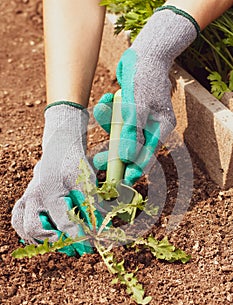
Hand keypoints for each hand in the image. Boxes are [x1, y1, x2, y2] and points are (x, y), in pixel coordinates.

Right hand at [11, 103, 101, 256]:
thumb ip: (91, 204)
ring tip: (61, 241)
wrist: (58, 151)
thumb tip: (102, 227)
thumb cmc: (74, 165)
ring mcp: (26, 199)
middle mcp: (34, 196)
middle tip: (73, 248)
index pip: (63, 220)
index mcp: (51, 189)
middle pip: (35, 228)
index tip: (87, 247)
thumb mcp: (86, 180)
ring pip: (23, 228)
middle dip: (55, 241)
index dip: (77, 237)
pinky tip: (47, 236)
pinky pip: (18, 222)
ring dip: (41, 240)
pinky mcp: (23, 202)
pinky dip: (30, 234)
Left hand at [93, 6, 198, 185]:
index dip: (133, 169)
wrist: (144, 51)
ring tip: (101, 110)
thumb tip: (125, 157)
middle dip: (113, 152)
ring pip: (121, 133)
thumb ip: (133, 132)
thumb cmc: (145, 75)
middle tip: (98, 161)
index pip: (147, 155)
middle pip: (132, 148)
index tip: (120, 182)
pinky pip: (116, 119)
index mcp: (161, 127)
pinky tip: (104, 100)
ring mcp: (141, 119)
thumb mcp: (138, 104)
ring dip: (108, 125)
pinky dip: (108, 113)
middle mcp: (152, 126)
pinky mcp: (130, 112)